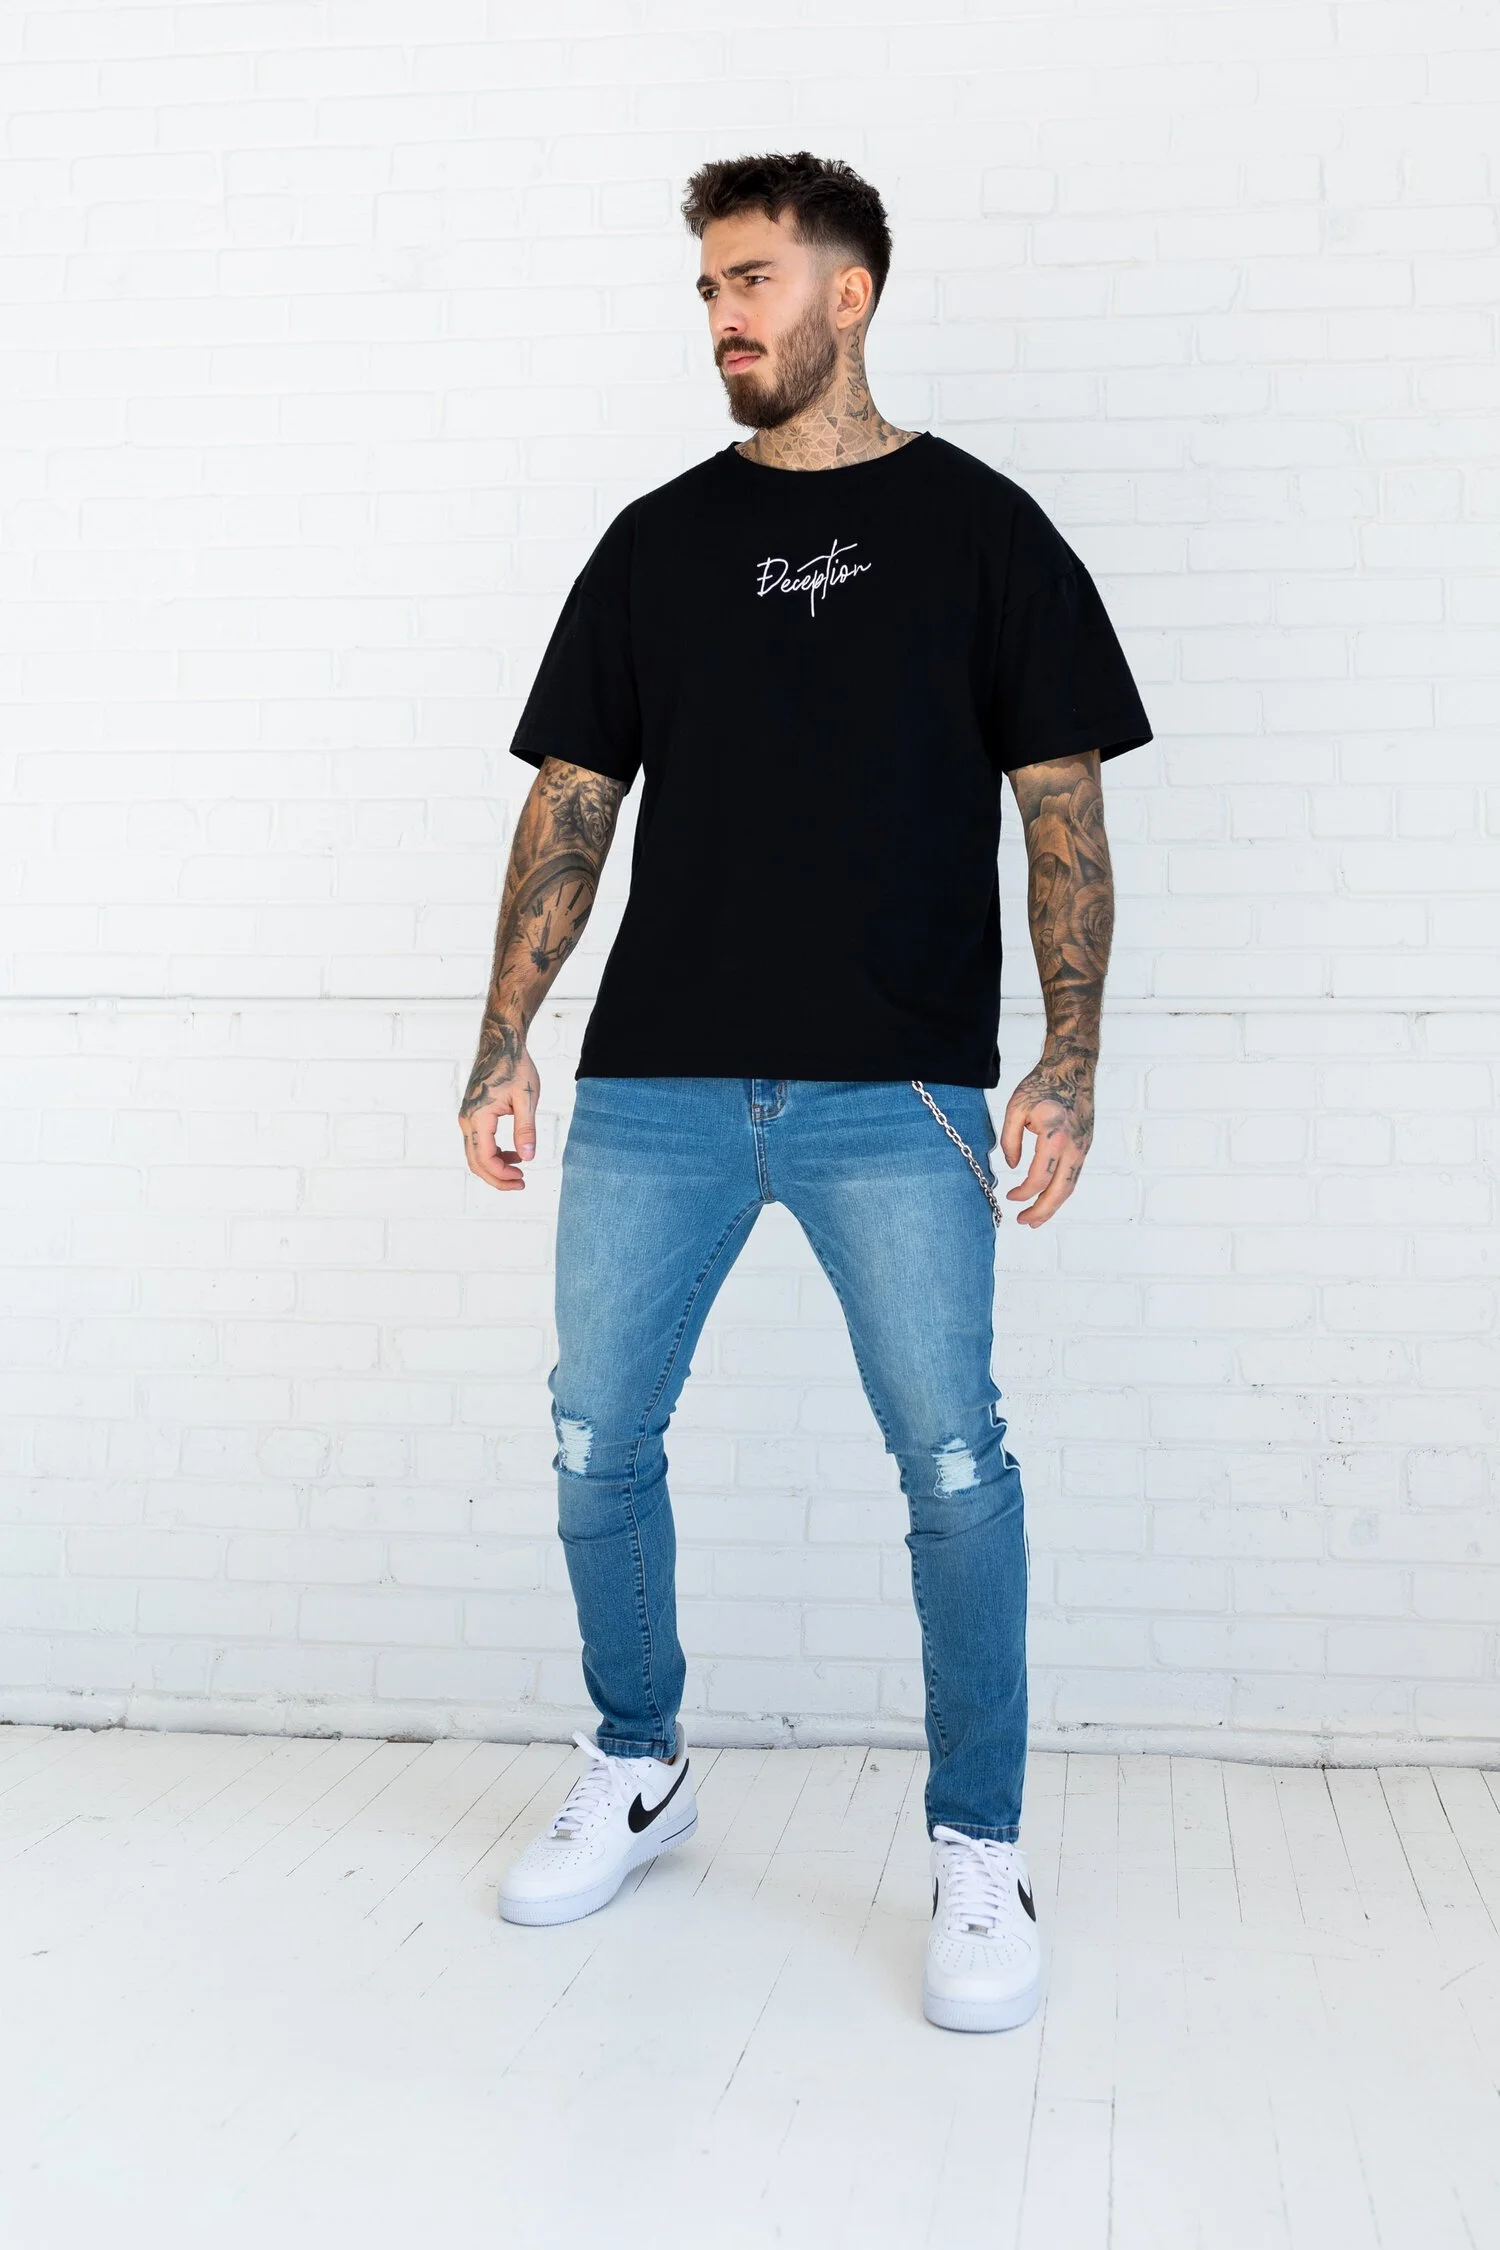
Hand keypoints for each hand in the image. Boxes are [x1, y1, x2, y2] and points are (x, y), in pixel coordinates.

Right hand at [459, 1032, 539, 1192]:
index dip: (503, 1174)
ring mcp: (466, 1117)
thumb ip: (526, 1130)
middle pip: (475, 1162)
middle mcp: (466, 1119)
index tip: (523, 1178)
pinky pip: (477, 1142)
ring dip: (494, 1166)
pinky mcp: (471, 1114)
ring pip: (475, 1154)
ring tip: (519, 1169)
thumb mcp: (526, 1099)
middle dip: (497, 1177)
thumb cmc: (515, 1066)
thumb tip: (528, 1158)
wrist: (501, 1043)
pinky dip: (492, 1153)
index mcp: (478, 1117)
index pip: (485, 1158)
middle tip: (521, 1183)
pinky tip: (513, 1153)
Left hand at [998, 1047, 1094, 1227]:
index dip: (1023, 1193)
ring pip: (1070, 1186)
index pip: (1039, 1178)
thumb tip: (1013, 1167)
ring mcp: (1084, 1147)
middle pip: (1060, 1191)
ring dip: (1054, 1205)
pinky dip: (1061, 1190)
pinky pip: (1074, 1174)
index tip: (1009, 1196)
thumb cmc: (1042, 1085)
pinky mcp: (1087, 1145)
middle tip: (1025, 1222)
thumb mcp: (1015, 1109)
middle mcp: (1074, 1146)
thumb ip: (1009, 1140)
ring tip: (1036, 1218)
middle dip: (1042, 1211)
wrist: (1073, 1069)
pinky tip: (1049, 1196)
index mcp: (1055, 1136)